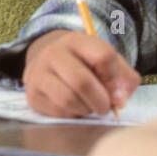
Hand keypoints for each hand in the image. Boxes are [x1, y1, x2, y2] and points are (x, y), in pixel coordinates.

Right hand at [23, 30, 140, 117]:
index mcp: (77, 40)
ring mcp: (39, 73)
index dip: (114, 78)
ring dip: (86, 109)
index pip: (103, 56)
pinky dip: (73, 115)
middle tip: (106, 107)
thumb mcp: (108, 63)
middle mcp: (54, 53)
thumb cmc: (86, 65)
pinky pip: (58, 112)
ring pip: (68, 99)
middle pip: (82, 81)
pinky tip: (76, 108)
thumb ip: (123, 79)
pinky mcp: (32, 94)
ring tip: (90, 106)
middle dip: (100, 100)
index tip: (116, 89)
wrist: (49, 65)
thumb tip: (120, 101)